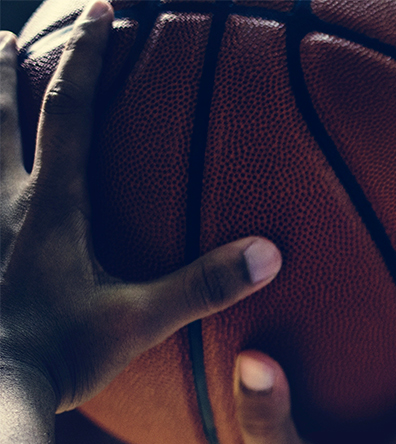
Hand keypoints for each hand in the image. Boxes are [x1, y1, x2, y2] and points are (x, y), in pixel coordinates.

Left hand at [0, 3, 280, 410]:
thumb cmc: (61, 356)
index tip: (102, 10)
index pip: (69, 110)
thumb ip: (204, 285)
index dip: (88, 56)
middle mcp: (5, 204)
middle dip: (8, 70)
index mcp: (52, 206)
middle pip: (2, 115)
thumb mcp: (140, 320)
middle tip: (6, 36)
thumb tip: (269, 253)